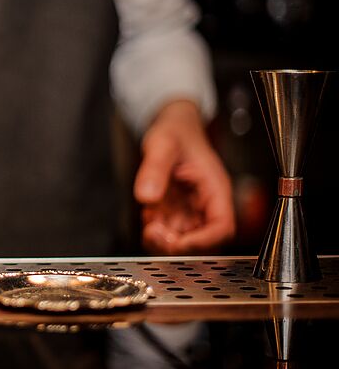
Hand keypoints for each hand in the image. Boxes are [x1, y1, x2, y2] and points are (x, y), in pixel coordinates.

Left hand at [134, 100, 234, 253]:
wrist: (170, 126)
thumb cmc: (176, 131)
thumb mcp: (163, 143)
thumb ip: (155, 168)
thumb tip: (146, 196)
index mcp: (215, 188)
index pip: (221, 227)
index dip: (203, 241)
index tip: (178, 241)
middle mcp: (205, 203)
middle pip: (200, 239)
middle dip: (176, 243)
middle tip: (153, 231)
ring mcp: (189, 208)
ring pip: (181, 238)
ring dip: (162, 238)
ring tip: (149, 220)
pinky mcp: (174, 209)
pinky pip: (167, 229)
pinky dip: (154, 228)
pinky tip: (148, 213)